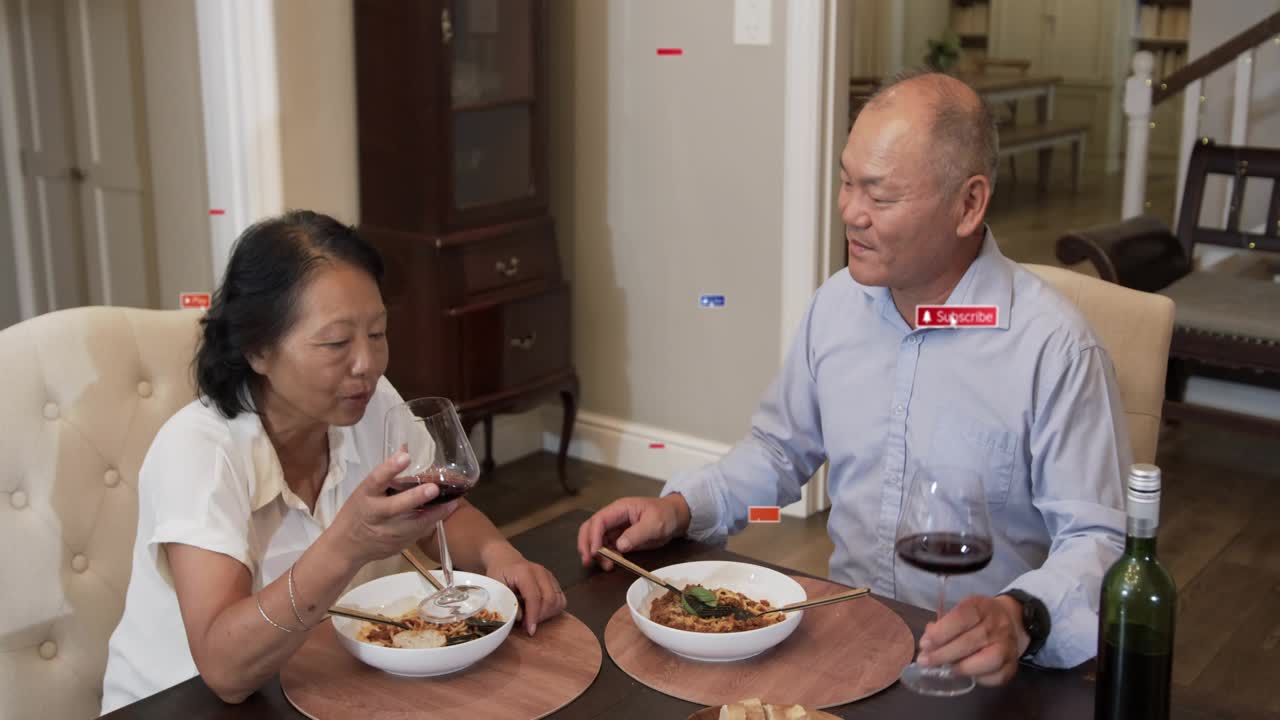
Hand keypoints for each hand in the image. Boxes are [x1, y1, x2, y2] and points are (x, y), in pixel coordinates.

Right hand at [329, 452, 461, 567]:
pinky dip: (431, 522)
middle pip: (395, 506)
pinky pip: (417, 533)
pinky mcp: (397, 545)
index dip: (390, 468)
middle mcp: (375, 514)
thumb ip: (387, 473)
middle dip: (415, 497)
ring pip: (412, 525)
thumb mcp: (365, 491)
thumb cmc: (357, 512)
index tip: (405, 457)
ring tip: (453, 501)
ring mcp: (386, 533)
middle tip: (433, 488)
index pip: (376, 480)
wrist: (346, 547)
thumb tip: (405, 448)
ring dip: (434, 513)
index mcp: (365, 496)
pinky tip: (445, 512)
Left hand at [483, 548, 565, 635]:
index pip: (534, 597)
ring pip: (558, 600)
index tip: (530, 630)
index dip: (533, 616)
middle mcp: (540, 572)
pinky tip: (540, 612)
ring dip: (547, 614)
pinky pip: (561, 599)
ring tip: (533, 618)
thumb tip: (521, 617)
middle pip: (550, 599)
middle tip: (528, 625)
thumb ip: (507, 601)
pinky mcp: (553, 580)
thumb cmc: (499, 573)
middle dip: (540, 617)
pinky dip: (553, 610)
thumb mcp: (496, 587)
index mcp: (524, 572)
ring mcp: (548, 575)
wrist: (505, 560)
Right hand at [576, 495, 690, 569]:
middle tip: (588, 561)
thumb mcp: (654, 523)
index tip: (595, 552)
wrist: (675, 518)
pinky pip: (607, 548)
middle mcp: (614, 518)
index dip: (594, 536)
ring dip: (596, 554)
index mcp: (620, 509)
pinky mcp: (620, 539)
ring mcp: (616, 528)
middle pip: (590, 529)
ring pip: (596, 540)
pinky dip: (606, 556)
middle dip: (586, 544)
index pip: (599, 521)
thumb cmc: (666, 515)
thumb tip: (620, 546)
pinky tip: (612, 563)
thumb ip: (637, 534)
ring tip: (606, 566)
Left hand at [917, 594, 1029, 686]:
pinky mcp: (1013, 665)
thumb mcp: (962, 610)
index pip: (961, 618)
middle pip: (970, 642)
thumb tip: (927, 642)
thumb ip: (943, 625)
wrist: (1011, 620)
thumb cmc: (978, 616)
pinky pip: (996, 677)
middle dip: (943, 654)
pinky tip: (966, 674)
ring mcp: (1008, 645)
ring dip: (962, 668)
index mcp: (980, 607)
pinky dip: (978, 678)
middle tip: (925, 661)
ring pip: (986, 661)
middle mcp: (997, 625)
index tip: (925, 643)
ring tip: (946, 669)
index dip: (941, 632)